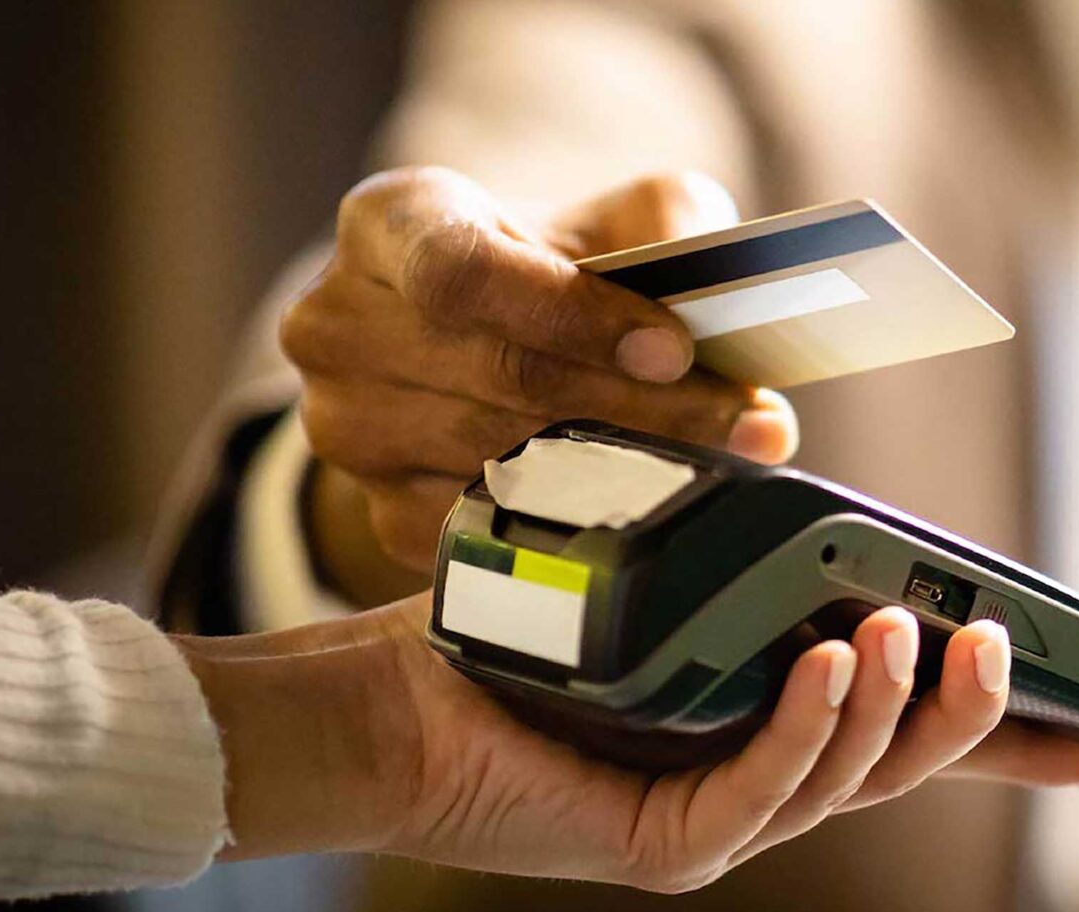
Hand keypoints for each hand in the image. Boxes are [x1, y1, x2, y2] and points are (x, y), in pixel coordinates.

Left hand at [174, 595, 1078, 891]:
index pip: (912, 741)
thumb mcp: (661, 582)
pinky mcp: (659, 842)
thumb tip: (828, 503)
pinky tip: (835, 662)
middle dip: (982, 718)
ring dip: (899, 706)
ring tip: (928, 632)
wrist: (380, 700)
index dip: (1011, 739)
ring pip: (849, 781)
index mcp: (765, 731)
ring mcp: (711, 826)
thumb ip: (748, 570)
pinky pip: (762, 789)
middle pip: (907, 768)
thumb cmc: (509, 630)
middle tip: (1013, 645)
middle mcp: (753, 787)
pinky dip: (811, 727)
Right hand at [283, 167, 797, 602]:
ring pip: (495, 459)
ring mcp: (345, 425)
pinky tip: (643, 503)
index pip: (460, 272)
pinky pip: (483, 527)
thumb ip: (668, 221)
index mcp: (386, 223)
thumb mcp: (610, 217)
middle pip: (496, 376)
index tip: (674, 348)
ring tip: (715, 459)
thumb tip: (718, 275)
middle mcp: (337, 322)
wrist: (474, 343)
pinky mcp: (376, 507)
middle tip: (741, 420)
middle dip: (635, 403)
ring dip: (621, 467)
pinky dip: (573, 521)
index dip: (572, 316)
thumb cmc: (550, 269)